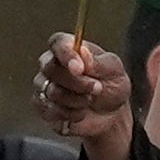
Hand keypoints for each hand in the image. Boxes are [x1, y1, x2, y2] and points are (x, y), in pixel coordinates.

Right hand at [32, 34, 134, 159]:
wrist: (110, 117)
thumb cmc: (113, 88)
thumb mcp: (116, 72)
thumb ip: (100, 63)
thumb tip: (83, 57)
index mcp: (70, 49)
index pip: (57, 42)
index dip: (66, 54)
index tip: (82, 68)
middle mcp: (52, 65)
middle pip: (50, 68)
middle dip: (76, 83)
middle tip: (94, 90)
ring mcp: (44, 86)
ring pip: (50, 92)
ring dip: (74, 101)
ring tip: (89, 103)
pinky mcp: (42, 107)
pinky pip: (47, 111)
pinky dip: (67, 115)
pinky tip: (78, 115)